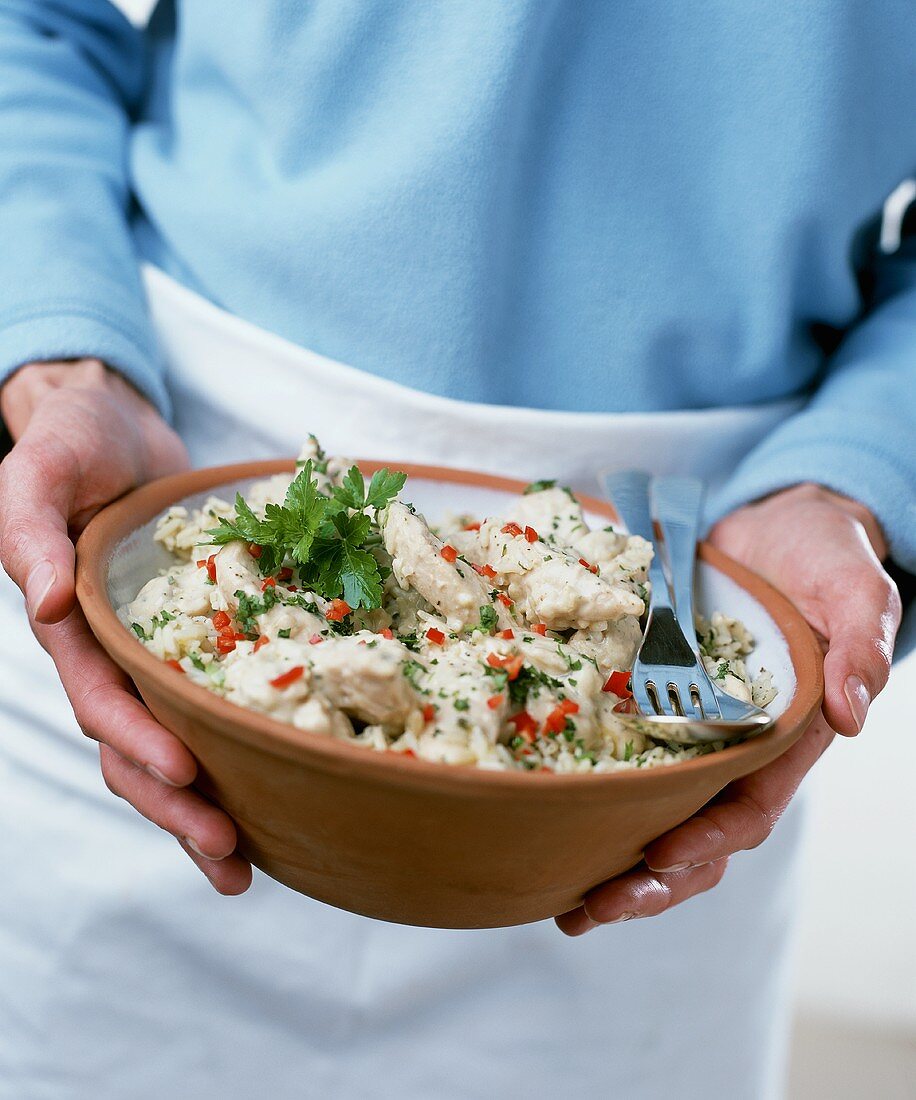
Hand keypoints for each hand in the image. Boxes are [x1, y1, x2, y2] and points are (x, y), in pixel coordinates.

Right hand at [0, 359, 251, 893]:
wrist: (114, 423)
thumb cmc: (72, 440)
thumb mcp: (39, 472)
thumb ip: (31, 532)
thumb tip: (41, 598)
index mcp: (72, 626)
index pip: (102, 701)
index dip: (139, 743)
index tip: (187, 774)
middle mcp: (112, 651)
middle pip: (136, 748)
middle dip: (177, 805)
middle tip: (232, 858)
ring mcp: (153, 650)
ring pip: (173, 742)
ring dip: (204, 805)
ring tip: (249, 864)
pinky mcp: (197, 634)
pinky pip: (212, 699)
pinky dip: (237, 745)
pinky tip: (278, 784)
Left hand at [556, 483, 901, 934]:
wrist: (778, 526)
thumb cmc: (825, 558)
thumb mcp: (856, 591)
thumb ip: (860, 646)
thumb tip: (850, 714)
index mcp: (781, 739)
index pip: (747, 810)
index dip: (707, 840)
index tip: (660, 855)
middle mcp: (729, 746)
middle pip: (692, 834)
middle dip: (648, 880)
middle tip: (591, 910)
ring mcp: (684, 726)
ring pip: (650, 811)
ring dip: (611, 858)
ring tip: (561, 900)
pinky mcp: (647, 697)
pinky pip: (620, 754)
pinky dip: (588, 790)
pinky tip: (545, 815)